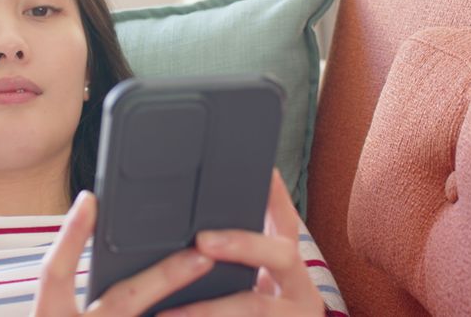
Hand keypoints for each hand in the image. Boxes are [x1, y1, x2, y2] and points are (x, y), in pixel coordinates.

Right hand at [31, 190, 214, 316]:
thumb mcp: (55, 315)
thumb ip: (71, 293)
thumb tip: (96, 229)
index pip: (54, 274)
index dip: (70, 237)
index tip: (91, 199)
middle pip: (122, 302)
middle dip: (165, 276)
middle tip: (202, 253)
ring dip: (192, 314)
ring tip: (234, 298)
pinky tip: (217, 316)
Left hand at [155, 169, 324, 316]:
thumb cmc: (260, 310)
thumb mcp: (258, 279)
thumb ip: (241, 255)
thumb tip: (197, 230)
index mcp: (291, 265)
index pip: (286, 219)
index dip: (276, 193)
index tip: (261, 169)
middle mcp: (301, 286)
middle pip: (281, 254)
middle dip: (241, 244)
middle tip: (202, 240)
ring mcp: (294, 314)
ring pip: (255, 305)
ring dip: (209, 307)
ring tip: (169, 311)